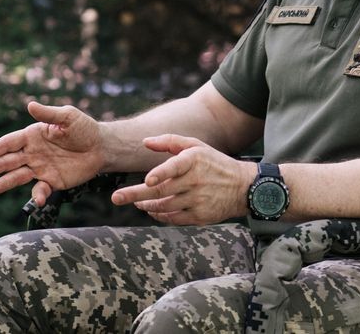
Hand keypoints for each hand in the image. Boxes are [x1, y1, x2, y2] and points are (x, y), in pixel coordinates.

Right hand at [0, 101, 104, 207]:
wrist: (101, 147)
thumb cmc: (84, 128)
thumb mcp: (68, 117)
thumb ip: (49, 114)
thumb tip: (30, 105)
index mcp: (33, 135)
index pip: (9, 143)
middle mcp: (32, 153)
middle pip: (7, 161)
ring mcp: (40, 168)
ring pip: (17, 176)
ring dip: (3, 182)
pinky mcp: (51, 181)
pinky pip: (40, 189)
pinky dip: (37, 195)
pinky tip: (37, 199)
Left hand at [111, 134, 252, 225]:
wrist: (243, 187)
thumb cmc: (214, 163)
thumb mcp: (196, 146)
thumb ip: (170, 142)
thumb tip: (144, 142)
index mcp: (194, 160)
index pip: (176, 167)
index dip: (161, 173)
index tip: (148, 180)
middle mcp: (196, 181)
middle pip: (162, 191)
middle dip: (136, 195)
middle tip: (116, 198)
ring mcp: (198, 201)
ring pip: (164, 206)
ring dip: (146, 205)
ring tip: (136, 202)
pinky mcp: (200, 217)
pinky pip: (173, 219)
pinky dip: (159, 216)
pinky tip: (152, 211)